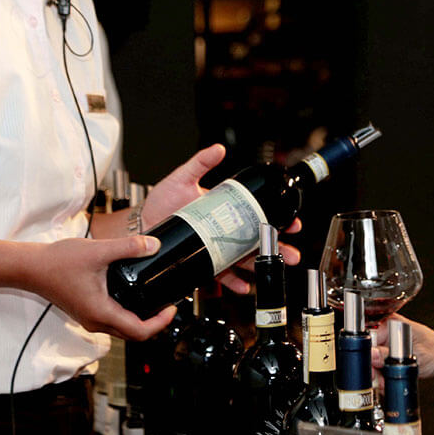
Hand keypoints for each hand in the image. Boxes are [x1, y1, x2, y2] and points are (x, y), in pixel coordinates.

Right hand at [25, 234, 176, 340]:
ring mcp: (89, 318)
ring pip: (122, 329)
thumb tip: (154, 245)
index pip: (139, 332)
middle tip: (169, 305)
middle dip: (155, 323)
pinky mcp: (86, 312)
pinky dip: (128, 314)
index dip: (160, 323)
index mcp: (101, 313)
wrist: (31, 267)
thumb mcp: (99, 251)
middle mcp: (95, 321)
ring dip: (141, 319)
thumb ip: (128, 247)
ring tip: (156, 300)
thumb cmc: (58, 262)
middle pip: (133, 334)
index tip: (172, 308)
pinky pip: (113, 321)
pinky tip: (135, 296)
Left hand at [139, 144, 301, 293]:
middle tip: (291, 252)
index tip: (292, 222)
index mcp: (225, 209)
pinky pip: (224, 275)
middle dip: (279, 248)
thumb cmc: (161, 203)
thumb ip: (200, 163)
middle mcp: (225, 231)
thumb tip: (217, 149)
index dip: (279, 219)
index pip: (258, 214)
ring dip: (261, 266)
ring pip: (245, 260)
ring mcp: (217, 248)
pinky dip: (235, 282)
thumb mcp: (182, 179)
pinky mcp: (205, 263)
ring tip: (270, 269)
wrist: (141, 227)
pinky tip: (243, 285)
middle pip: (258, 241)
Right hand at [371, 313, 433, 378]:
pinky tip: (389, 379)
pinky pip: (381, 361)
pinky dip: (383, 372)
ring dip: (378, 373)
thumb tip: (371, 355)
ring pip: (373, 358)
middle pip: (369, 351)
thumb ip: (390, 356)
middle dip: (373, 369)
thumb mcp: (415, 357)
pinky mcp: (393, 348)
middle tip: (381, 381)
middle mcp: (389, 329)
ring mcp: (390, 339)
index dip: (368, 359)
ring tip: (388, 382)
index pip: (368, 340)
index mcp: (392, 324)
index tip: (373, 373)